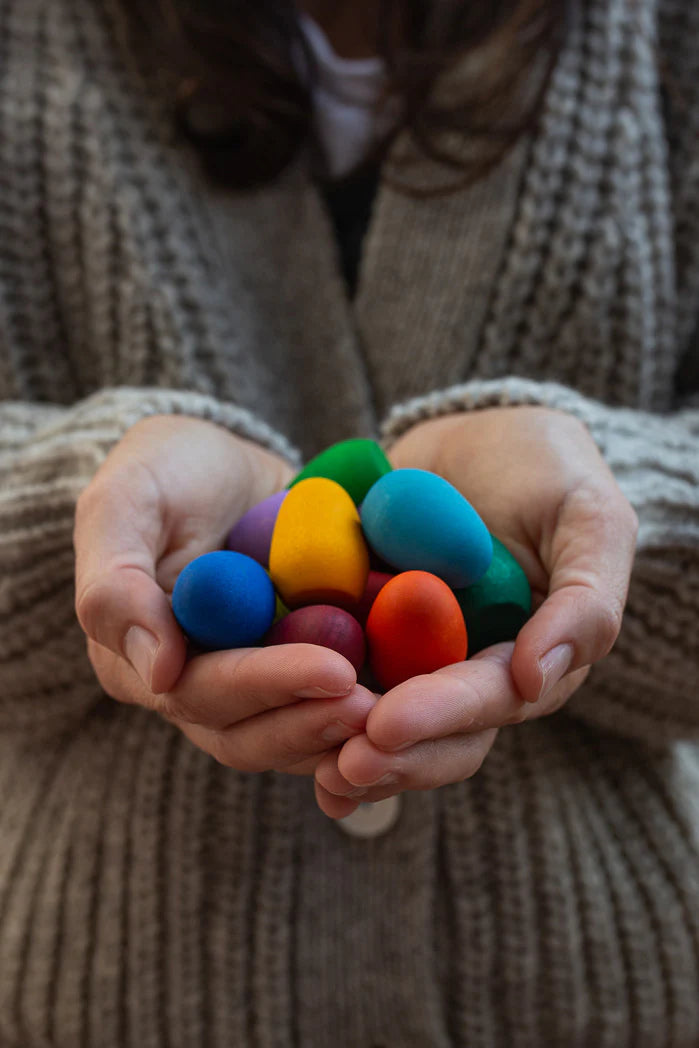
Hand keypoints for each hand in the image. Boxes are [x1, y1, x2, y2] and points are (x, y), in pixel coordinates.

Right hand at [74, 414, 374, 775]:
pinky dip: (369, 704)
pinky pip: (329, 704)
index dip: (269, 685)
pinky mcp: (295, 670)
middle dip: (315, 721)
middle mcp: (192, 686)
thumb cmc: (167, 470)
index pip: (202, 692)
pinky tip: (418, 693)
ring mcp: (249, 683)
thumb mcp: (125, 501)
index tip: (334, 670)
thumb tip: (158, 673)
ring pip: (292, 734)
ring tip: (406, 710)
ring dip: (345, 729)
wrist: (223, 463)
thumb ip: (117, 583)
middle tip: (381, 705)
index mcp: (139, 659)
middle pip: (250, 732)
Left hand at [314, 406, 636, 816]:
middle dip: (389, 754)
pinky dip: (303, 701)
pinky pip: (331, 670)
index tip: (386, 725)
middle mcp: (465, 671)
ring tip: (308, 767)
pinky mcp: (360, 629)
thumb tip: (536, 680)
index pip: (489, 701)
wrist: (476, 432)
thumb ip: (585, 598)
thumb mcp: (589, 518)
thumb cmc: (547, 469)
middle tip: (338, 764)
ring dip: (343, 747)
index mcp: (526, 658)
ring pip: (379, 720)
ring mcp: (409, 655)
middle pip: (433, 734)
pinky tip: (268, 722)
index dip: (441, 718)